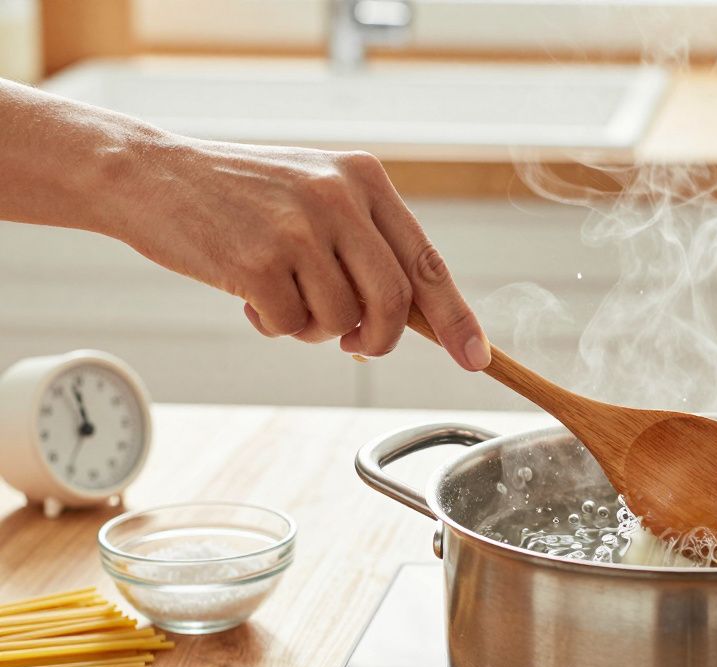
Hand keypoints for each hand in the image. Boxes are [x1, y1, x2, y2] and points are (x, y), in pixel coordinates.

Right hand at [107, 135, 488, 368]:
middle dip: (380, 338)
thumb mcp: (317, 197)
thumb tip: (421, 319)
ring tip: (281, 295)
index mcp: (364, 180)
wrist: (153, 175)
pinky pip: (291, 325)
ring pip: (343, 319)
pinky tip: (248, 294)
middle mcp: (339, 198)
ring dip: (313, 327)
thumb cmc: (243, 197)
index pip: (427, 261)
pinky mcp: (258, 259)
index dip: (456, 316)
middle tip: (354, 345)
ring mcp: (300, 228)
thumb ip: (366, 247)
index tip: (477, 357)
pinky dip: (274, 325)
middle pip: (396, 301)